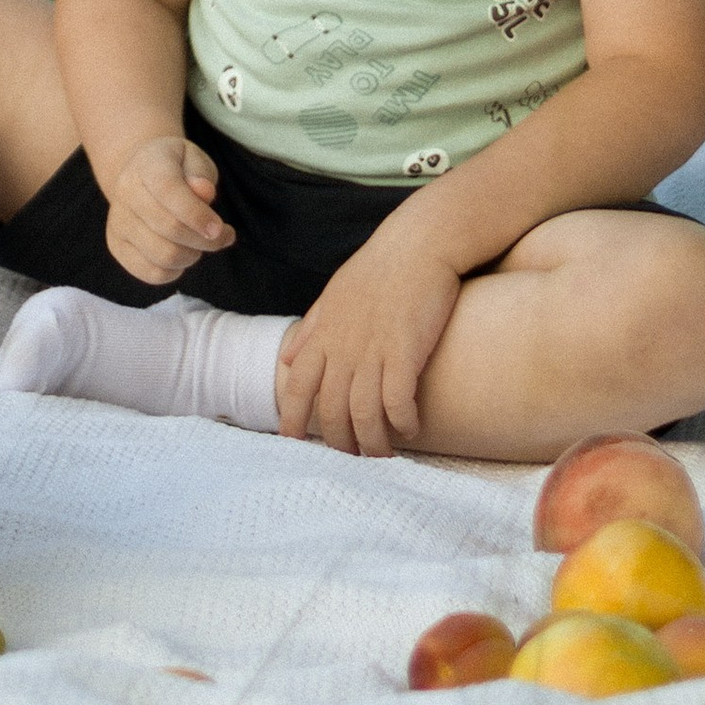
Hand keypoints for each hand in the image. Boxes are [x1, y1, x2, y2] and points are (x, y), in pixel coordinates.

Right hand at [101, 133, 235, 288]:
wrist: (141, 174)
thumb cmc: (175, 167)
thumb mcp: (193, 159)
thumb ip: (201, 173)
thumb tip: (204, 192)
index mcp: (146, 163)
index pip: (169, 191)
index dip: (197, 214)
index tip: (220, 228)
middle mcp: (125, 191)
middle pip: (170, 228)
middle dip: (204, 239)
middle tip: (219, 236)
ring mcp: (117, 221)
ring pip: (163, 255)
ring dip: (191, 256)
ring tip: (198, 242)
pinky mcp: (117, 246)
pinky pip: (152, 273)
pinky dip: (175, 271)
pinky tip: (181, 253)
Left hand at [274, 218, 461, 454]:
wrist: (418, 244)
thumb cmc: (378, 269)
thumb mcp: (335, 293)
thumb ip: (311, 328)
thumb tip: (286, 358)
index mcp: (324, 333)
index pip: (297, 386)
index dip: (291, 419)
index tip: (291, 446)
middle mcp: (343, 345)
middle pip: (331, 410)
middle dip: (339, 443)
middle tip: (352, 460)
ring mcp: (373, 349)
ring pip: (363, 414)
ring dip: (373, 443)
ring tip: (384, 456)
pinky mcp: (405, 350)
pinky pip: (397, 402)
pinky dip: (402, 423)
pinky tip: (410, 429)